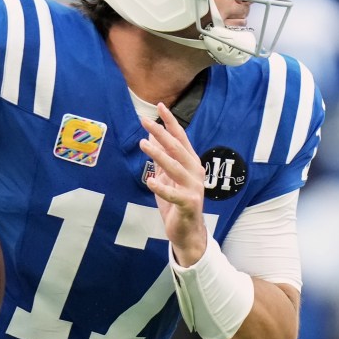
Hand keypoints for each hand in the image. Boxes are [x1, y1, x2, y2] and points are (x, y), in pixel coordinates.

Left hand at [139, 102, 207, 265]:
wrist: (188, 232)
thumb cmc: (176, 203)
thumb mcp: (166, 177)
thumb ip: (161, 158)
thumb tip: (151, 136)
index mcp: (191, 164)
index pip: (181, 138)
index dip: (170, 122)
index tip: (160, 106)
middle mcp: (195, 172)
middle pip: (177, 148)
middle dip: (161, 133)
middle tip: (145, 121)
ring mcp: (193, 188)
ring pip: (175, 167)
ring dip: (158, 155)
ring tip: (142, 144)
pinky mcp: (189, 204)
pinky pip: (173, 194)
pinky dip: (162, 187)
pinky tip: (150, 180)